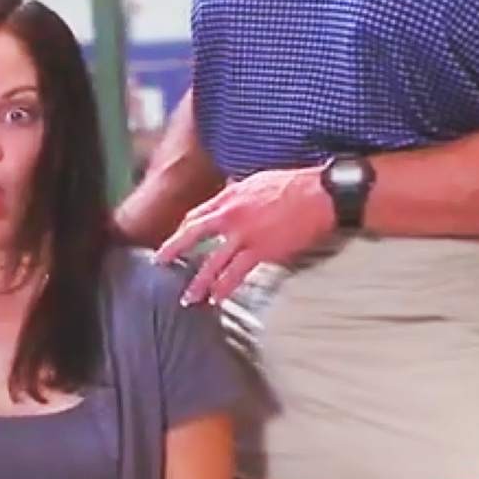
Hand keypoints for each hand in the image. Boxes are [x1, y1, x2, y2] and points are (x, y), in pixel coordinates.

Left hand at [155, 166, 334, 304]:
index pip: (197, 215)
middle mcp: (230, 214)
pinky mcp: (260, 251)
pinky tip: (216, 298)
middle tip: (160, 262)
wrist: (319, 194)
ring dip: (198, 282)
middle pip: (193, 234)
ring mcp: (243, 234)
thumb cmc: (293, 184)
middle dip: (173, 249)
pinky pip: (236, 274)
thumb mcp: (256, 180)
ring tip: (189, 297)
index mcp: (229, 195)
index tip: (175, 241)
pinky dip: (224, 287)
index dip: (183, 230)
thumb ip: (238, 190)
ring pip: (212, 262)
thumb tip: (230, 191)